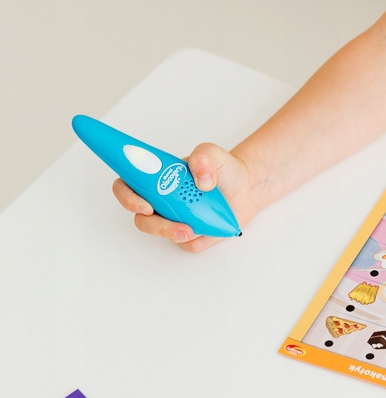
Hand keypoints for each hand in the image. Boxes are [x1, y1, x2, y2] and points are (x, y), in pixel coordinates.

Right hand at [111, 142, 258, 252]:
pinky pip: (187, 244)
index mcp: (156, 178)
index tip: (144, 205)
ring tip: (194, 228)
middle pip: (141, 218)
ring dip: (173, 233)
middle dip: (154, 225)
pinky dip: (198, 238)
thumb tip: (201, 179)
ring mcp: (173, 220)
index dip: (126, 198)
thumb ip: (204, 158)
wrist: (246, 187)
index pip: (126, 187)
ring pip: (161, 234)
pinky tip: (210, 227)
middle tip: (174, 223)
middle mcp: (160, 201)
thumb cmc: (223, 169)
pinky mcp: (190, 236)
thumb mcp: (213, 153)